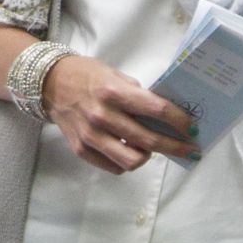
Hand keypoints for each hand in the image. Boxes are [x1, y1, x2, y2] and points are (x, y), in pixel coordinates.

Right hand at [42, 54, 199, 175]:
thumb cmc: (87, 75)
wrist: (50, 84)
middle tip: (190, 149)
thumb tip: (165, 113)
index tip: (192, 128)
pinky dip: (126, 161)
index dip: (179, 121)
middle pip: (149, 140)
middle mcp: (102, 115)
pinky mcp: (81, 149)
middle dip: (176, 146)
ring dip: (148, 156)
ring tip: (151, 148)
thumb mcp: (115, 75)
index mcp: (113, 92)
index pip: (156, 110)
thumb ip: (138, 94)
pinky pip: (113, 166)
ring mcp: (91, 136)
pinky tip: (129, 150)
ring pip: (132, 161)